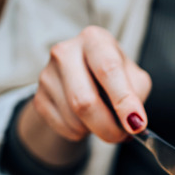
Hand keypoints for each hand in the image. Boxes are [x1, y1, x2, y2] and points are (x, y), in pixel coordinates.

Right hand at [31, 25, 151, 143]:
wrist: (84, 79)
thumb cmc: (115, 77)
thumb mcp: (134, 78)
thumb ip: (136, 96)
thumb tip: (134, 123)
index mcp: (94, 39)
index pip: (108, 70)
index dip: (123, 100)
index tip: (136, 124)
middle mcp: (66, 52)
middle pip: (85, 100)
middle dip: (108, 127)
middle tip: (123, 135)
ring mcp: (47, 75)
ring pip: (74, 119)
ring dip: (95, 130)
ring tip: (103, 119)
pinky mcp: (38, 98)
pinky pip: (64, 128)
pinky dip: (81, 134)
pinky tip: (86, 121)